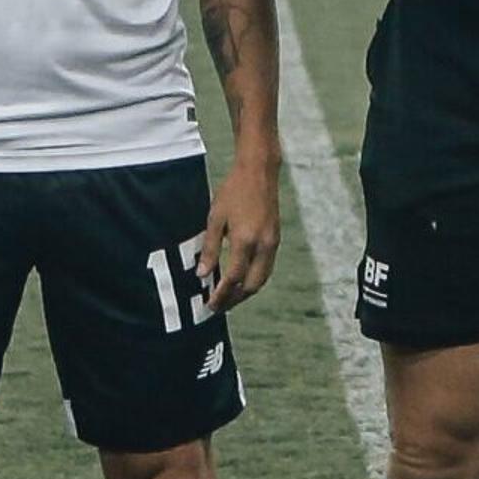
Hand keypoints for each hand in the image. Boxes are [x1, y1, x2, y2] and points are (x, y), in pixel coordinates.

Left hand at [202, 146, 281, 312]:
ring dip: (246, 292)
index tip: (209, 305)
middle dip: (235, 300)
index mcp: (245, 241)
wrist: (260, 172)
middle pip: (251, 285)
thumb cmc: (233, 191)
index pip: (233, 278)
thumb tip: (202, 274)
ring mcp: (272, 244)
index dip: (221, 295)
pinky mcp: (276, 239)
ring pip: (262, 279)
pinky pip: (267, 268)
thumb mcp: (215, 218)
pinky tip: (242, 279)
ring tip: (229, 297)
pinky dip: (254, 279)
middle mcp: (262, 246)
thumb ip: (209, 248)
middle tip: (218, 306)